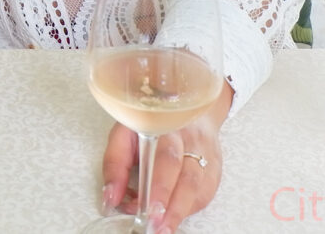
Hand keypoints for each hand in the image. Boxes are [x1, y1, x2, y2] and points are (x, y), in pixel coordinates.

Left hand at [100, 117, 221, 233]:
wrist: (184, 104)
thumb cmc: (150, 122)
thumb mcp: (124, 132)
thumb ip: (115, 163)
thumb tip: (110, 198)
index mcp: (165, 126)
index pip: (165, 157)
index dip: (157, 185)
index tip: (143, 207)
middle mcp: (190, 139)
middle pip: (186, 175)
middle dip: (169, 204)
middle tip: (155, 225)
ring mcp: (206, 153)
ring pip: (199, 186)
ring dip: (180, 211)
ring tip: (164, 229)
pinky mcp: (214, 167)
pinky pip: (206, 192)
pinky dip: (190, 207)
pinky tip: (175, 215)